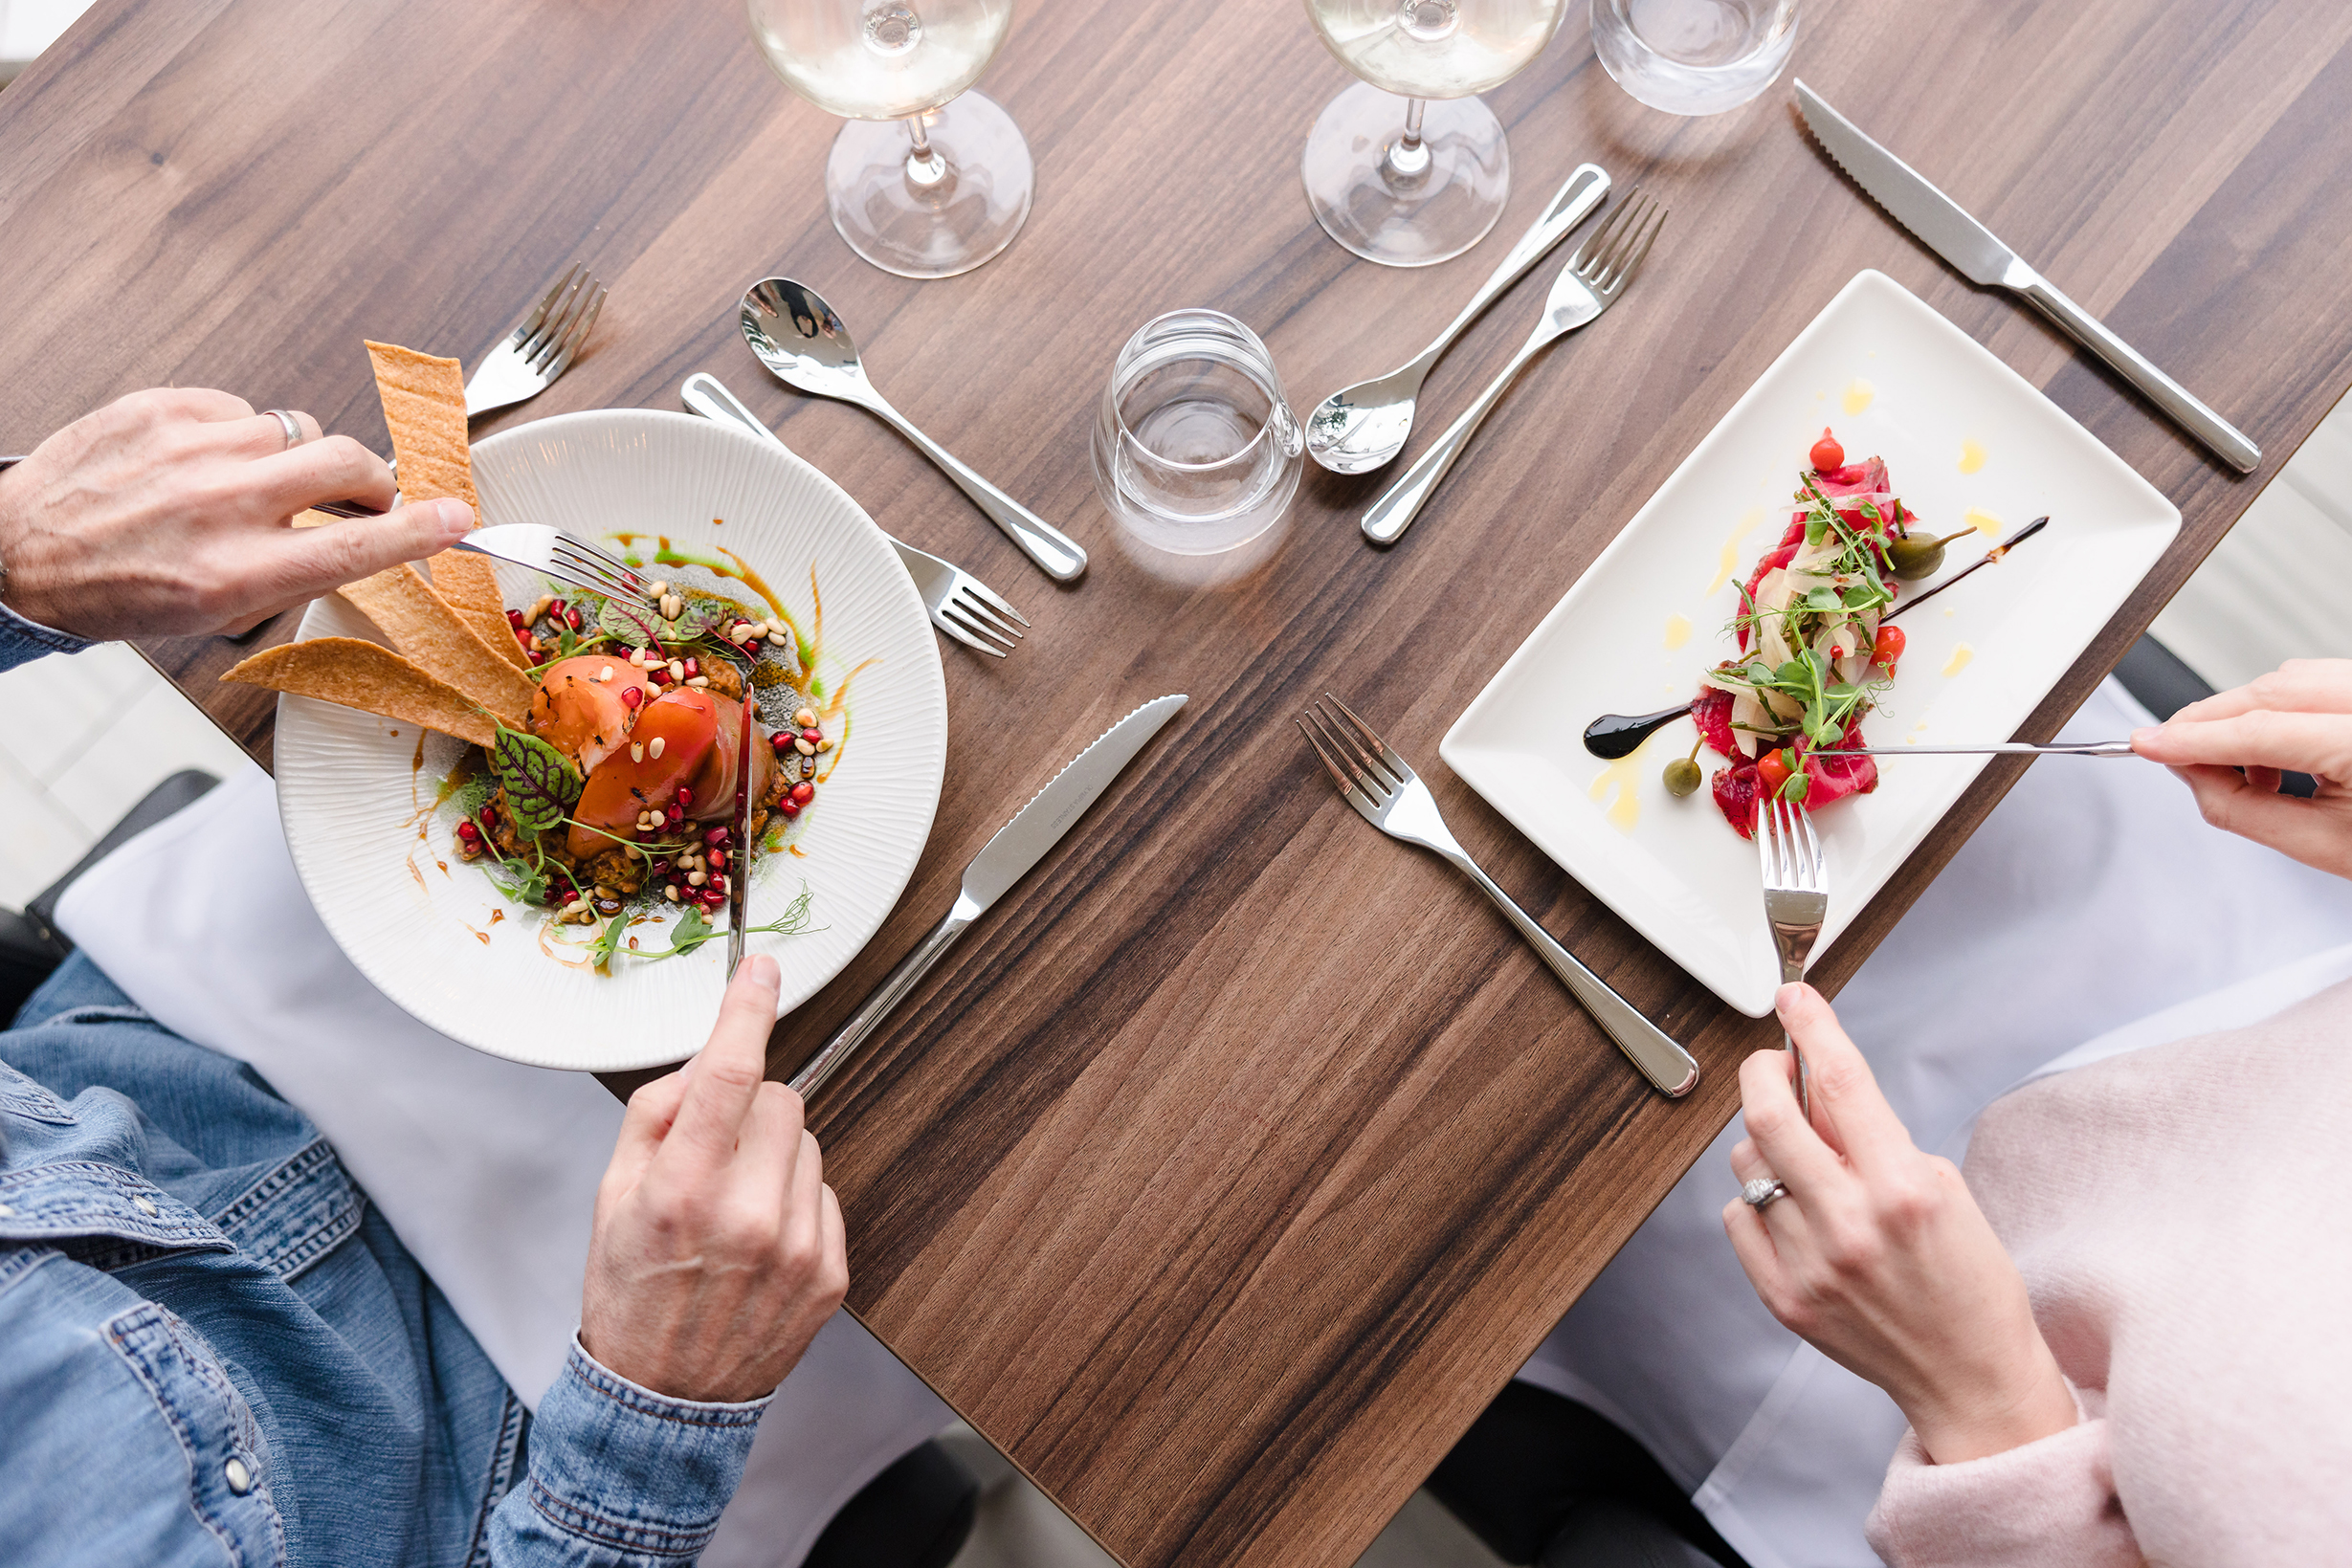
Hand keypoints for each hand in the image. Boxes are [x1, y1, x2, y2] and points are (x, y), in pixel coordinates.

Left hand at [0, 387, 471, 639]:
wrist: (15, 550)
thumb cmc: (114, 590)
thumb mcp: (213, 613)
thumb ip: (290, 575)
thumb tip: (354, 542)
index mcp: (236, 571)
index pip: (359, 547)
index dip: (422, 530)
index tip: (457, 518)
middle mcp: (220, 505)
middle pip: (347, 462)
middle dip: (371, 479)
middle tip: (361, 496)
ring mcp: (191, 447)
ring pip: (296, 430)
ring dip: (295, 458)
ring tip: (255, 482)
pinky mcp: (163, 407)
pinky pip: (240, 411)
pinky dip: (238, 437)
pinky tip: (204, 462)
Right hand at [580, 956, 847, 1403]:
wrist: (664, 1401)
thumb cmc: (631, 1294)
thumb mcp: (611, 1197)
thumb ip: (656, 1116)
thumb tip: (705, 1061)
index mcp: (683, 1191)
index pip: (729, 1075)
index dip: (749, 1010)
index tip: (763, 969)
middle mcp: (747, 1216)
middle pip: (780, 1100)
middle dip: (749, 1109)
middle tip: (713, 1154)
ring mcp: (797, 1246)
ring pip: (808, 1143)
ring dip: (774, 1157)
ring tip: (732, 1209)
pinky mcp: (830, 1272)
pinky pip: (825, 1193)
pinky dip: (795, 1200)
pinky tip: (758, 1241)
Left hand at [1721, 984, 2076, 1464]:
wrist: (1971, 1375)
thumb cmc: (1971, 1282)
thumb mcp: (1947, 1189)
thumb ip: (1879, 1138)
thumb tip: (1817, 1087)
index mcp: (1903, 1188)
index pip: (1840, 1083)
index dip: (1812, 1028)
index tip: (1795, 999)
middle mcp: (1850, 1224)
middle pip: (1769, 1116)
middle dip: (1763, 1072)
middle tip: (1773, 1064)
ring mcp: (1811, 1264)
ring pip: (1747, 1166)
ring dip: (1766, 1145)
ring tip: (1803, 1159)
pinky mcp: (1784, 1298)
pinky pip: (1739, 1219)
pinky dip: (1758, 1201)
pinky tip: (1795, 1211)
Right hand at [2132, 658, 2351, 880]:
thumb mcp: (2320, 845)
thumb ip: (2239, 807)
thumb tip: (2186, 772)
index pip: (2259, 731)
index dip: (2191, 739)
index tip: (2146, 744)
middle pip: (2271, 692)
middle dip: (2211, 722)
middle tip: (2173, 753)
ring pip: (2291, 679)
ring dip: (2246, 715)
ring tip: (2238, 766)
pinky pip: (2316, 681)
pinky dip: (2279, 709)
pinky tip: (2276, 752)